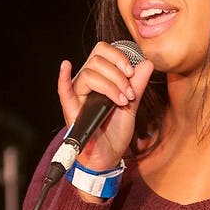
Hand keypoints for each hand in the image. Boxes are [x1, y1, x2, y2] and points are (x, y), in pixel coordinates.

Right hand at [57, 41, 154, 171]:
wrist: (109, 157)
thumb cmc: (114, 132)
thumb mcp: (130, 106)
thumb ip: (137, 85)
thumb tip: (146, 63)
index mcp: (98, 79)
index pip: (103, 52)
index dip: (119, 57)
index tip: (132, 73)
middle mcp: (85, 84)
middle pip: (97, 60)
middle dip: (118, 74)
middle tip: (129, 93)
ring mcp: (77, 96)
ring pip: (89, 74)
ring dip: (111, 85)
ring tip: (122, 101)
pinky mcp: (72, 110)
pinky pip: (64, 91)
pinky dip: (63, 78)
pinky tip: (66, 67)